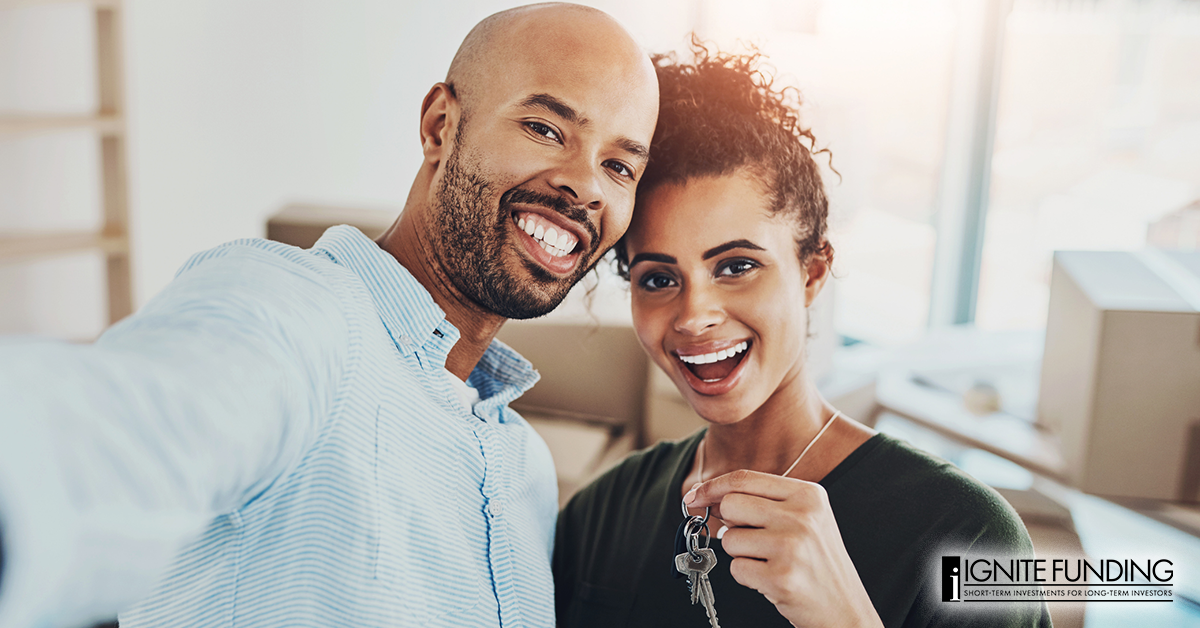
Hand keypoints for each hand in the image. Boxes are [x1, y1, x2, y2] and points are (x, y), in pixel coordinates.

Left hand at [685, 470, 883, 627]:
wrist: (845, 609)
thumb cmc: (818, 563)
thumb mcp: (805, 519)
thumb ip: (764, 502)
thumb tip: (710, 497)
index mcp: (808, 495)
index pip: (745, 479)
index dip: (713, 486)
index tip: (695, 495)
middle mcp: (802, 516)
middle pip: (731, 504)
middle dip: (730, 525)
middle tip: (753, 541)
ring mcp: (792, 546)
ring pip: (730, 539)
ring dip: (742, 555)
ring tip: (770, 563)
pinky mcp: (781, 576)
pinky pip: (737, 569)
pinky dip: (748, 578)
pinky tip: (772, 580)